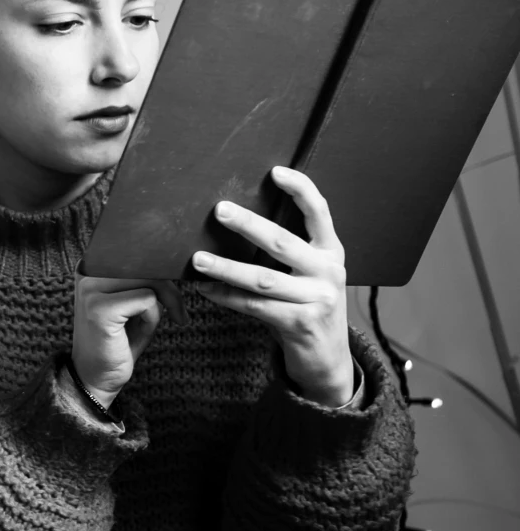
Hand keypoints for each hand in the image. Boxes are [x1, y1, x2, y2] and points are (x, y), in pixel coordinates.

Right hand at [72, 274, 185, 405]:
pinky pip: (147, 299)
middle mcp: (87, 273)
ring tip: (155, 325)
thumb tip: (174, 264)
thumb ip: (149, 281)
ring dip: (162, 303)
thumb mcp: (135, 305)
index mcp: (93, 266)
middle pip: (146, 264)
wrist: (95, 379)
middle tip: (178, 313)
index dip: (160, 272)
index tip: (171, 295)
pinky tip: (141, 332)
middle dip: (169, 289)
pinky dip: (152, 317)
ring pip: (150, 280)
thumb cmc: (118, 342)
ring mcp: (91, 290)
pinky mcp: (100, 308)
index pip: (137, 254)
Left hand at [190, 166, 352, 405]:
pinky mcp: (300, 324)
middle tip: (219, 210)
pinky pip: (255, 307)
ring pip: (263, 278)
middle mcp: (328, 271)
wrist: (328, 359)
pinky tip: (205, 290)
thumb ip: (291, 251)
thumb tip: (241, 221)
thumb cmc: (309, 307)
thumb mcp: (310, 274)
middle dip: (248, 225)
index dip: (300, 189)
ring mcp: (317, 299)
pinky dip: (227, 297)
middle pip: (282, 242)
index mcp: (331, 251)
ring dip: (226, 268)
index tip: (275, 171)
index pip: (319, 212)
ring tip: (198, 259)